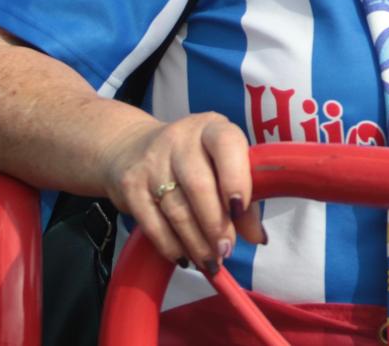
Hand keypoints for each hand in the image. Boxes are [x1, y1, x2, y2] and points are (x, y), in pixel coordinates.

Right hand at [98, 111, 265, 271]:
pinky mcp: (130, 186)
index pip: (226, 146)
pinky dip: (171, 246)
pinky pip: (153, 224)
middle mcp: (180, 139)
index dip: (235, 179)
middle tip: (226, 249)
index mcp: (212, 128)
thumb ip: (244, 197)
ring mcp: (152, 162)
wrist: (131, 147)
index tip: (239, 210)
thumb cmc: (193, 158)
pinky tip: (183, 257)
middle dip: (216, 225)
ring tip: (210, 261)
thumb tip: (258, 237)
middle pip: (199, 186)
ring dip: (196, 242)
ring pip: (177, 210)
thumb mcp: (221, 163)